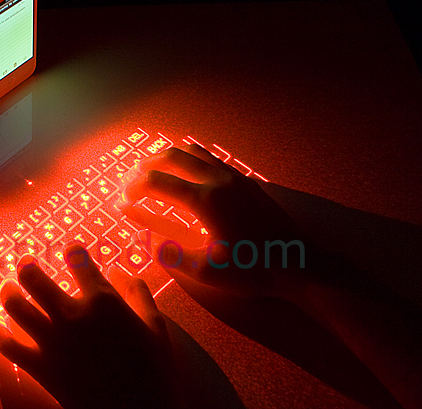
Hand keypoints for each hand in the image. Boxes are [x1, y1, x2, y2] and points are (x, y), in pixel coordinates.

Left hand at [0, 245, 178, 408]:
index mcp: (103, 300)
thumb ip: (138, 292)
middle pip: (34, 278)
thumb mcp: (156, 325)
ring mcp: (53, 341)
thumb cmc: (155, 370)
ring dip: (7, 291)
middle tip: (23, 262)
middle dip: (26, 265)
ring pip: (15, 306)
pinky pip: (8, 346)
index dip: (72, 250)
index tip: (70, 249)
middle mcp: (72, 315)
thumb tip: (120, 271)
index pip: (78, 260)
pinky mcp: (41, 368)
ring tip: (6, 286)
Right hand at [117, 145, 305, 298]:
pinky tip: (185, 173)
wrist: (299, 264)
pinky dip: (189, 159)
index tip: (122, 201)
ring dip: (167, 157)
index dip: (134, 189)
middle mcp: (218, 179)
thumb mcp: (205, 271)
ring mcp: (234, 176)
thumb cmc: (252, 270)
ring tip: (152, 169)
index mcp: (205, 200)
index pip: (158, 183)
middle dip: (146, 165)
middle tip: (130, 180)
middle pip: (172, 157)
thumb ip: (170, 253)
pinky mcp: (246, 180)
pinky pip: (210, 158)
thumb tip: (145, 239)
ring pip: (193, 151)